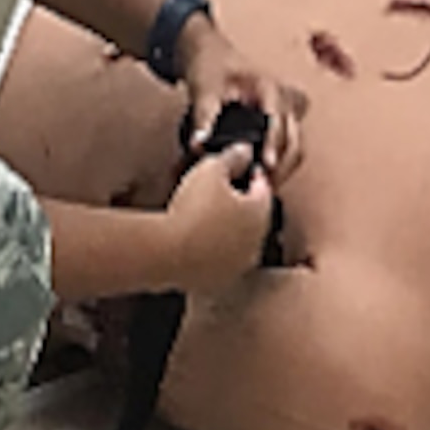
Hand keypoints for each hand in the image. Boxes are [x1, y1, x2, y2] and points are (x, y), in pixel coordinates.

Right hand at [164, 146, 274, 294]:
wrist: (166, 252)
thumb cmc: (190, 209)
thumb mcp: (211, 169)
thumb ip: (233, 156)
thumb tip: (245, 150)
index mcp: (261, 211)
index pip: (263, 187)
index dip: (249, 174)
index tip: (237, 168)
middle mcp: (257, 240)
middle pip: (253, 215)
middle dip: (239, 203)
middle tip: (216, 192)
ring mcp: (239, 263)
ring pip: (238, 239)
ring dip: (226, 228)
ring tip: (201, 216)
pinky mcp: (220, 280)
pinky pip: (220, 260)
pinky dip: (212, 250)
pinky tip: (193, 240)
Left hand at [179, 20, 306, 185]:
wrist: (213, 54)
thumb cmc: (211, 66)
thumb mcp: (204, 88)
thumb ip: (202, 117)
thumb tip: (199, 146)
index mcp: (269, 86)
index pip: (279, 118)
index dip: (274, 144)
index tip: (266, 165)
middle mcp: (285, 97)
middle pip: (295, 138)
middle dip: (282, 165)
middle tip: (260, 185)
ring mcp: (288, 109)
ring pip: (297, 145)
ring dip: (284, 167)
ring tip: (260, 186)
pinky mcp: (284, 120)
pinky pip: (290, 146)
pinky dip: (280, 163)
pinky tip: (262, 177)